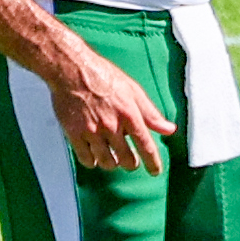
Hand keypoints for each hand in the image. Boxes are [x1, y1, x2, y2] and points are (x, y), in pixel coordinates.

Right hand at [51, 39, 175, 173]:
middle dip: (130, 163)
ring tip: (111, 155)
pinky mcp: (75, 134)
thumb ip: (151, 114)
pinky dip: (92, 161)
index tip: (155, 170)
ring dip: (111, 163)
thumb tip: (168, 129)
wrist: (72, 69)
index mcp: (129, 114)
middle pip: (126, 160)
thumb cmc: (101, 76)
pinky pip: (86, 159)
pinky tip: (94, 153)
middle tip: (129, 160)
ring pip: (106, 163)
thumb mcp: (133, 91)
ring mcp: (92, 131)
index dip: (153, 163)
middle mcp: (111, 125)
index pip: (146, 146)